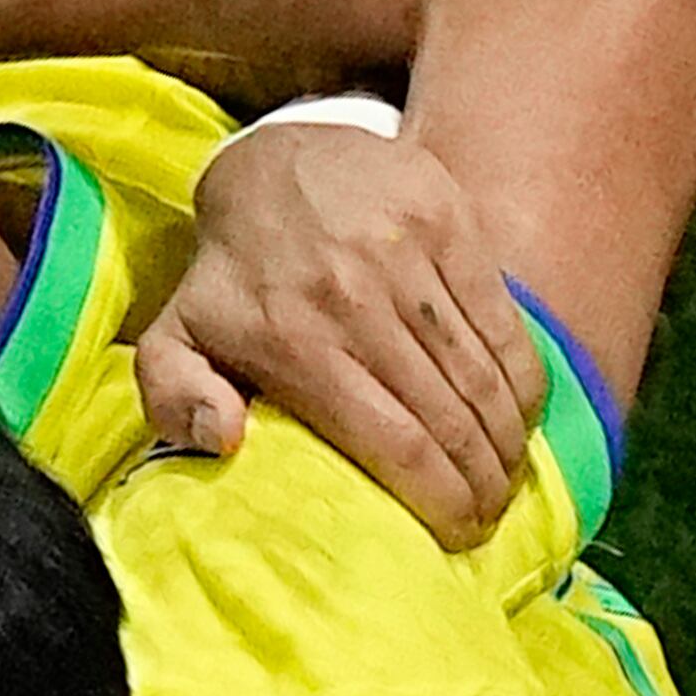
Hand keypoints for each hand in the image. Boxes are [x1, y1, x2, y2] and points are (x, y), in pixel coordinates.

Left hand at [141, 120, 536, 549]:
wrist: (277, 158)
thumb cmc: (229, 274)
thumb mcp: (172, 335)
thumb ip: (175, 395)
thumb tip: (224, 440)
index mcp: (296, 344)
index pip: (393, 440)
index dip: (437, 499)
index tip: (458, 536)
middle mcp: (358, 303)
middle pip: (448, 417)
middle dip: (480, 483)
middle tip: (490, 519)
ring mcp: (411, 260)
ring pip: (483, 374)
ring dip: (508, 440)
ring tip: (508, 481)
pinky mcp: (452, 225)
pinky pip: (503, 322)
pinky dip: (522, 380)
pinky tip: (522, 420)